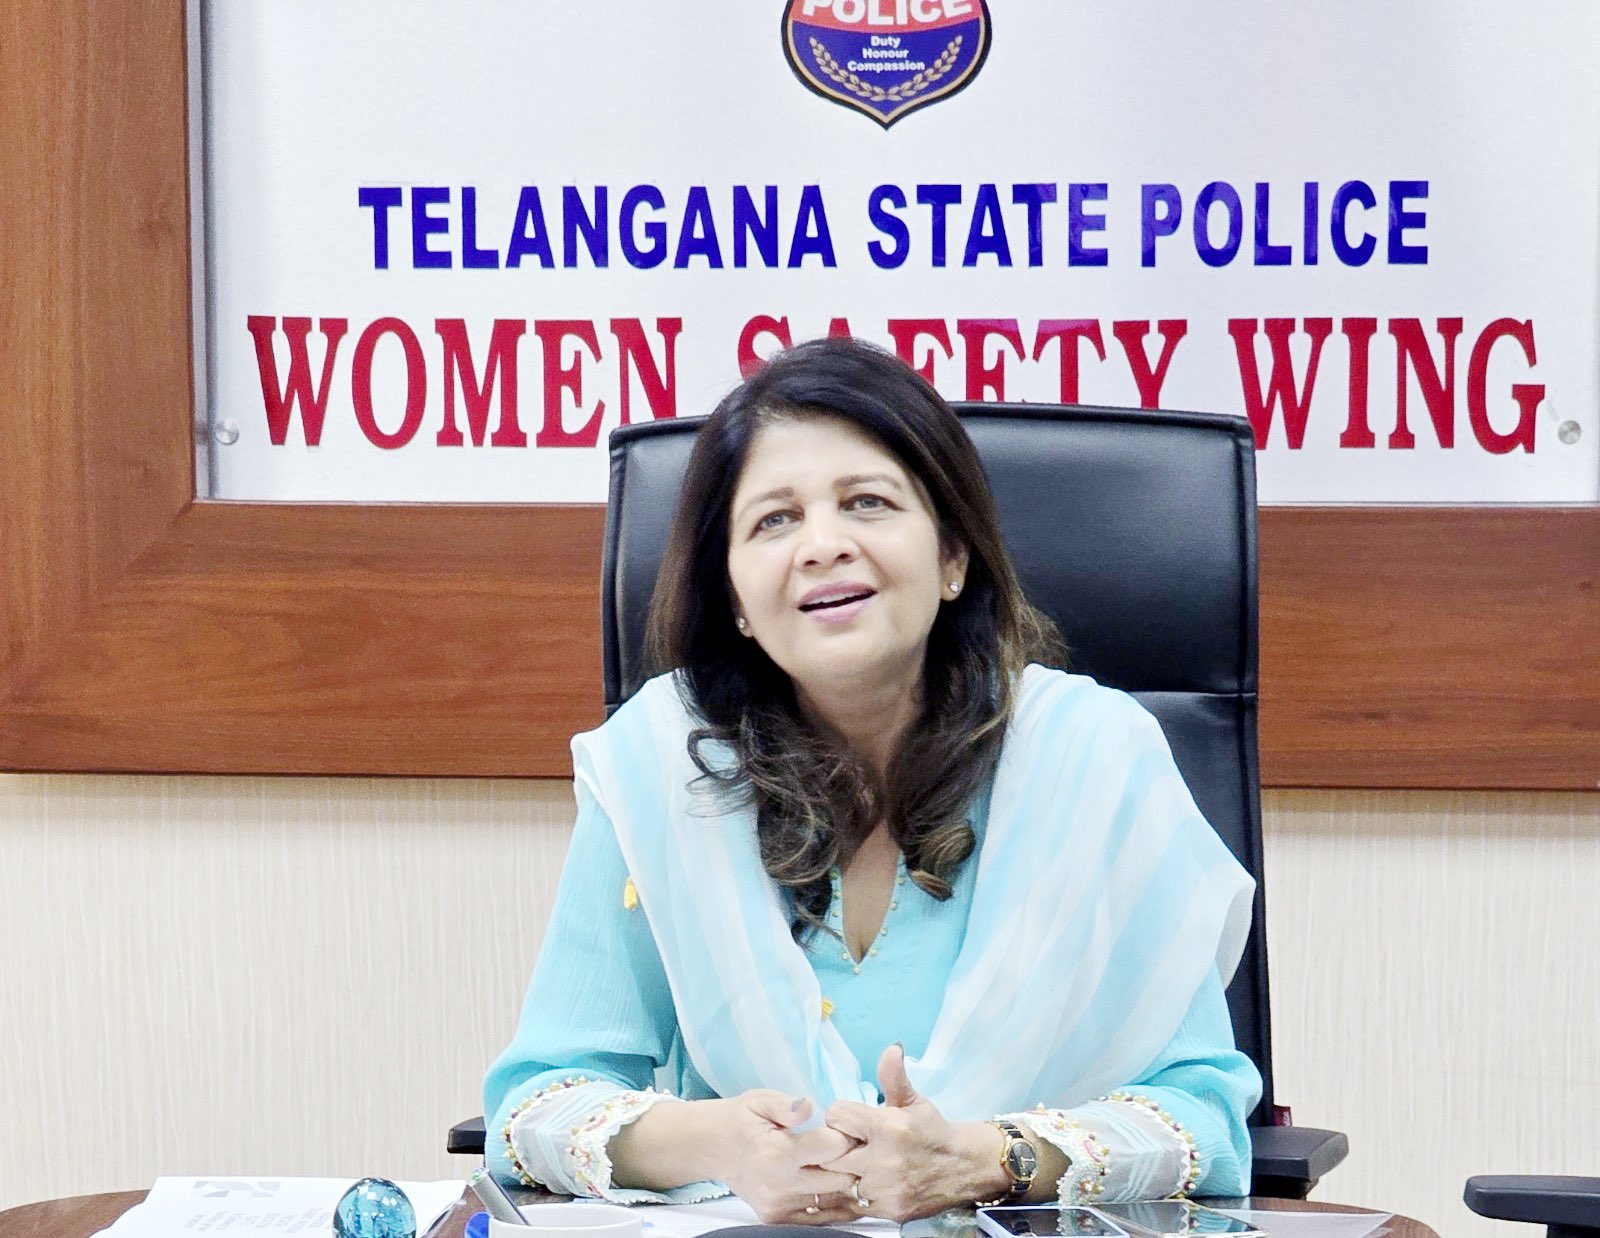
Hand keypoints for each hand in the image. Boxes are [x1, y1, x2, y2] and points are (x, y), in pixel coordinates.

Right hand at [712, 1090, 859, 1224]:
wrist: (712, 1148)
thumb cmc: (741, 1120)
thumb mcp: (760, 1101)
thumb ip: (787, 1105)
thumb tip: (810, 1106)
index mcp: (778, 1153)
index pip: (833, 1147)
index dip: (845, 1135)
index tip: (842, 1128)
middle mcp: (779, 1185)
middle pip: (840, 1179)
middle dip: (851, 1161)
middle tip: (850, 1147)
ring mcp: (778, 1206)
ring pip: (834, 1201)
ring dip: (844, 1184)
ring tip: (843, 1165)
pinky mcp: (777, 1218)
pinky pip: (818, 1216)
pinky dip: (831, 1202)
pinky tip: (833, 1185)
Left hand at [822, 1045, 1011, 1221]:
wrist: (964, 1168)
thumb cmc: (933, 1130)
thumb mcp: (914, 1100)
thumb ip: (894, 1076)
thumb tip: (891, 1048)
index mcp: (889, 1128)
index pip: (836, 1117)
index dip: (839, 1116)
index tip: (848, 1119)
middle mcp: (885, 1161)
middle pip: (829, 1153)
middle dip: (832, 1146)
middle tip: (842, 1144)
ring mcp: (885, 1191)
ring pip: (837, 1183)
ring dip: (838, 1174)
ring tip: (844, 1166)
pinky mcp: (888, 1212)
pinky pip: (851, 1206)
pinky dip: (848, 1196)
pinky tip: (853, 1185)